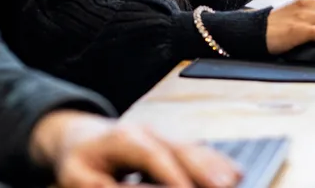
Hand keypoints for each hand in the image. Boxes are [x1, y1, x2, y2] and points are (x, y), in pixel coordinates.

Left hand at [31, 111, 240, 187]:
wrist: (81, 137)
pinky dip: (216, 163)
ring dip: (216, 165)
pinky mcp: (172, 146)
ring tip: (236, 179)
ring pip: (195, 149)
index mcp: (124, 139)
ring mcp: (164, 137)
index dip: (173, 174)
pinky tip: (234, 173)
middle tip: (226, 184)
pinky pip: (198, 152)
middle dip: (205, 168)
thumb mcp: (78, 178)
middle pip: (182, 149)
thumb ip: (106, 187)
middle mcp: (149, 133)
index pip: (153, 156)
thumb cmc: (79, 161)